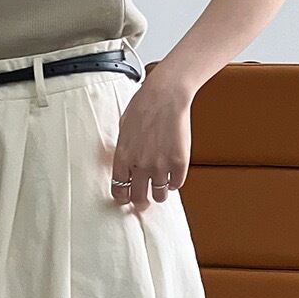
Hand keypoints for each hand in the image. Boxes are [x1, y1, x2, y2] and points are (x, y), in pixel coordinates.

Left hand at [110, 73, 192, 209]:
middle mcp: (140, 165)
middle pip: (139, 198)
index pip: (119, 190)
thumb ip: (124, 152)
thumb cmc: (143, 107)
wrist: (165, 96)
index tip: (127, 198)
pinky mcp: (179, 162)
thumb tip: (126, 168)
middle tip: (144, 201)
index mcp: (123, 158)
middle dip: (141, 202)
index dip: (123, 198)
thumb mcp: (123, 131)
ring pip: (160, 195)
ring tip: (161, 187)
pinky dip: (175, 181)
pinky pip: (177, 184)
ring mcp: (161, 165)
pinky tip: (173, 173)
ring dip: (160, 193)